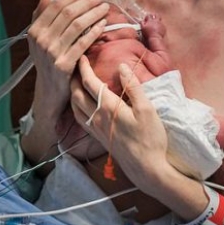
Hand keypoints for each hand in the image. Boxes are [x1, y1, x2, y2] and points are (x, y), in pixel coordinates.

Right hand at [27, 0, 109, 120]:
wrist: (49, 90)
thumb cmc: (47, 60)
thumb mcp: (39, 39)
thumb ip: (41, 17)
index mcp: (34, 31)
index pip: (55, 6)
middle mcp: (41, 40)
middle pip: (68, 13)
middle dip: (87, 2)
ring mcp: (52, 53)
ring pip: (77, 25)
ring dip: (94, 13)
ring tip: (105, 8)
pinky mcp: (64, 65)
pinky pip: (83, 42)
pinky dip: (94, 30)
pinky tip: (103, 24)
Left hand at [71, 56, 169, 193]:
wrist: (147, 168)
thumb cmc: (150, 138)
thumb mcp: (146, 109)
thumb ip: (133, 86)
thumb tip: (121, 67)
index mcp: (107, 108)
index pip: (89, 83)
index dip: (84, 68)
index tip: (82, 56)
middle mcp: (96, 118)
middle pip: (76, 94)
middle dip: (74, 78)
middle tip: (76, 67)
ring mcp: (95, 129)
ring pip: (75, 107)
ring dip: (73, 93)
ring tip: (76, 83)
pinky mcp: (98, 138)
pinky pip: (80, 119)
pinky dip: (76, 107)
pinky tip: (82, 105)